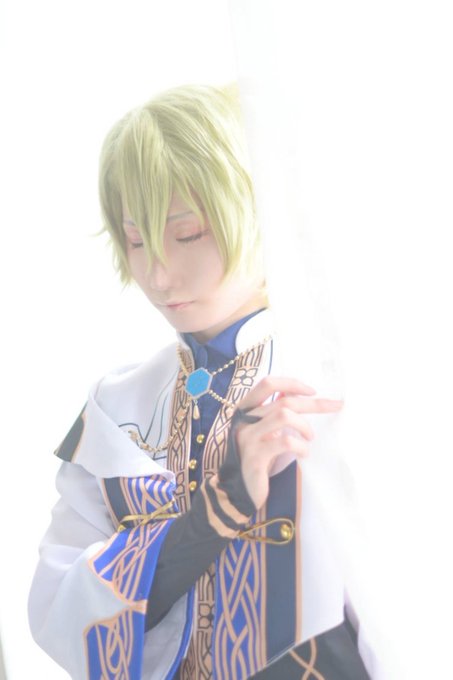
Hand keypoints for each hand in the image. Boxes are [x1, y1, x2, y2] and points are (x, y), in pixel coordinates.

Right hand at [234, 376, 343, 509]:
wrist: (237, 489)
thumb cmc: (256, 457)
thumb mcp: (262, 431)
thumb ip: (273, 413)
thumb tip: (292, 392)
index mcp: (245, 410)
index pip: (267, 384)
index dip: (291, 383)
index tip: (312, 391)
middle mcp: (244, 420)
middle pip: (283, 401)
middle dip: (313, 403)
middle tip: (335, 406)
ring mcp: (248, 438)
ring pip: (284, 416)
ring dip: (304, 425)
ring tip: (310, 437)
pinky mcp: (256, 457)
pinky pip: (285, 442)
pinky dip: (300, 446)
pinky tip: (304, 453)